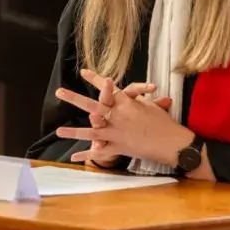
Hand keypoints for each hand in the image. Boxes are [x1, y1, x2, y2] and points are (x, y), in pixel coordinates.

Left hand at [58, 69, 191, 166]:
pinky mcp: (119, 147)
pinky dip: (88, 155)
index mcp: (126, 102)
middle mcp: (118, 116)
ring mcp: (117, 133)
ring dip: (74, 132)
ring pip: (91, 131)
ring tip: (58, 131)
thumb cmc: (164, 122)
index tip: (83, 72)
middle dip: (75, 99)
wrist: (171, 142)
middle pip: (92, 106)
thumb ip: (136, 102)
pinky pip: (101, 152)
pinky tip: (75, 157)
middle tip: (60, 92)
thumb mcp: (149, 107)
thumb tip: (129, 97)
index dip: (96, 79)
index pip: (108, 88)